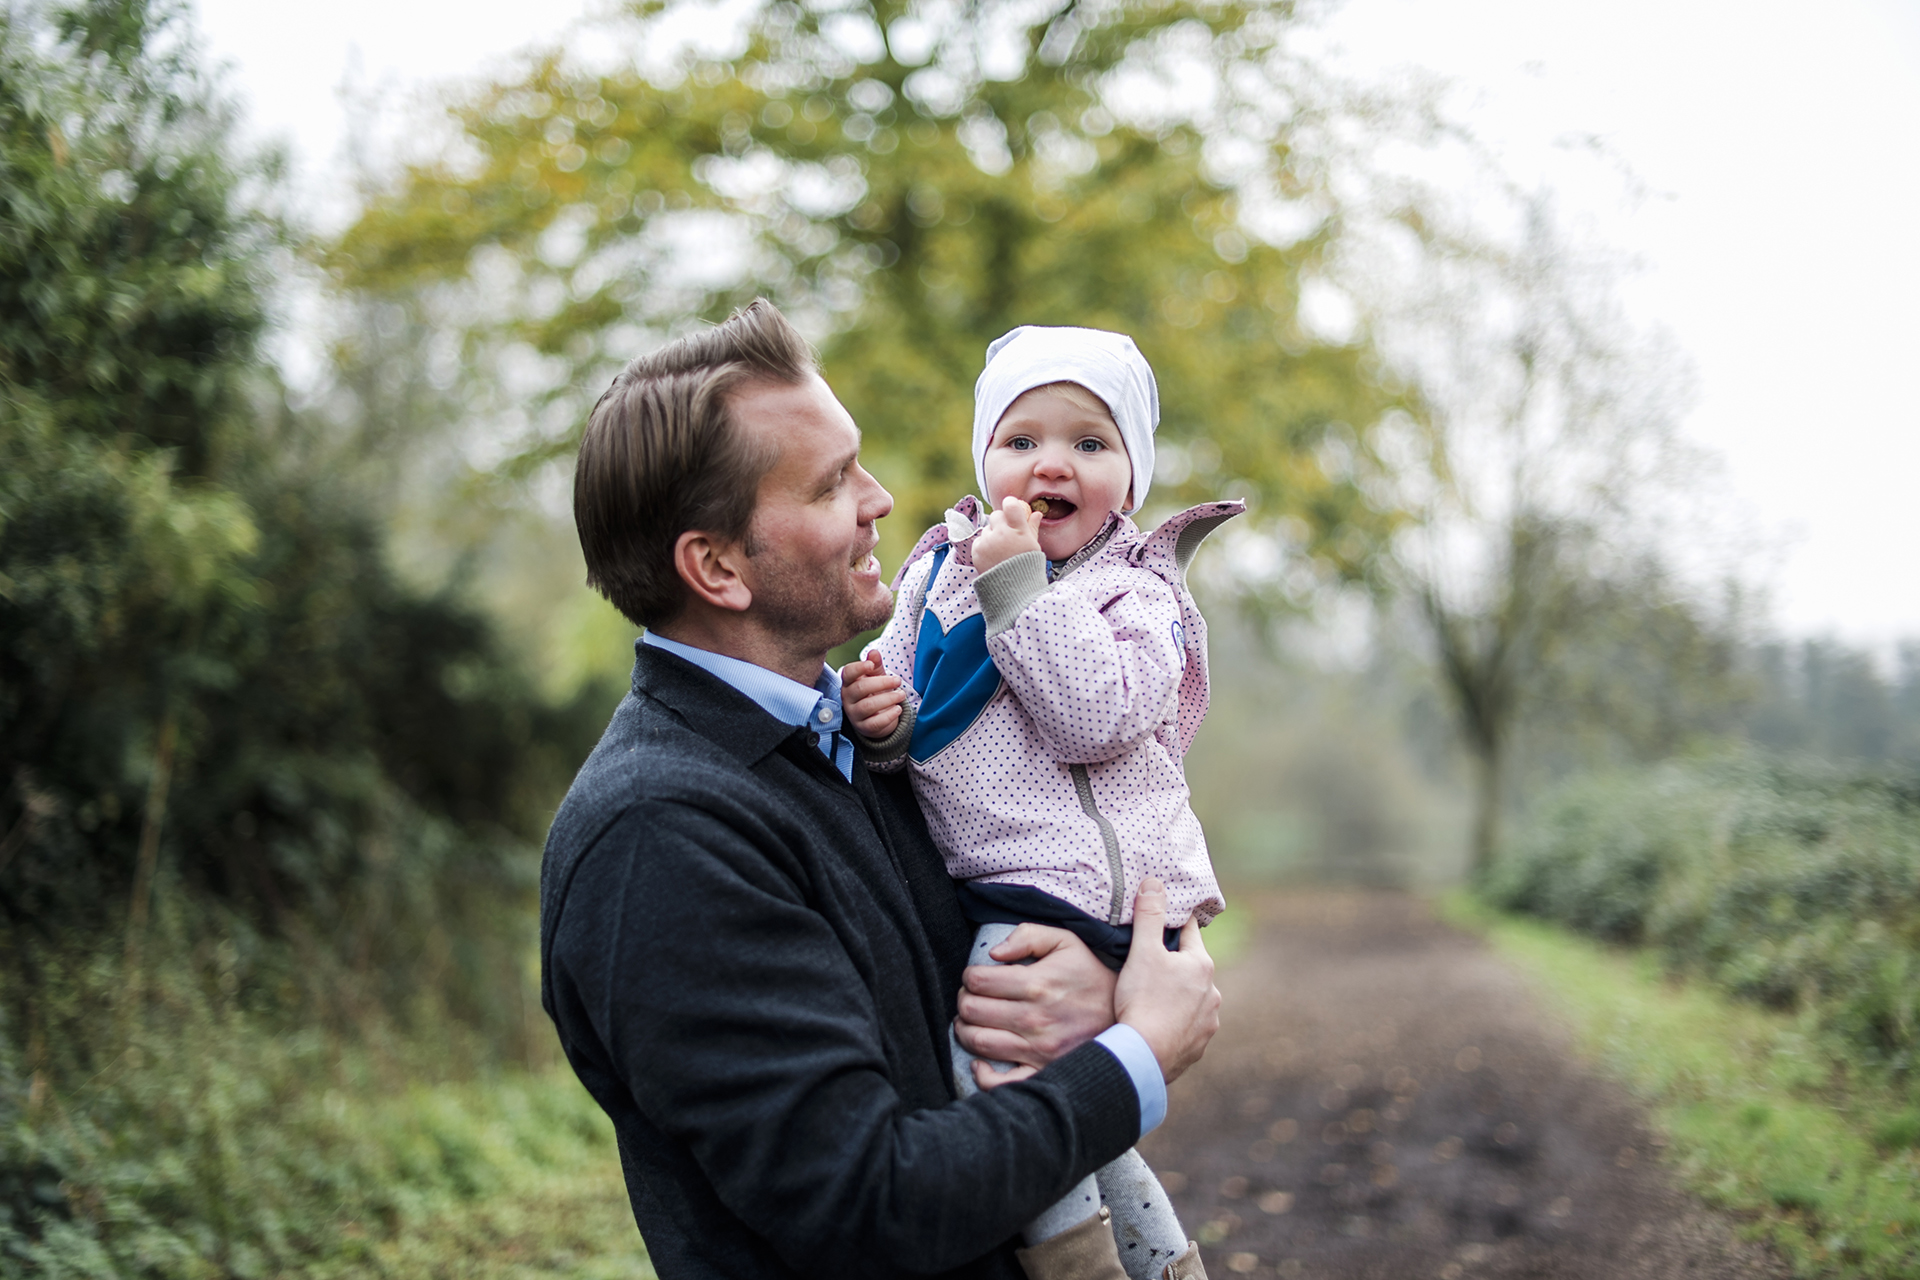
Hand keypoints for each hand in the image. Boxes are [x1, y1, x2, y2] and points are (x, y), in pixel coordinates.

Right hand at [839, 651, 906, 737]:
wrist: (878, 717)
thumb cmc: (875, 692)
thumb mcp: (876, 677)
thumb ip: (875, 665)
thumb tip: (874, 652)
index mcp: (849, 682)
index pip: (848, 673)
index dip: (859, 668)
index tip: (872, 665)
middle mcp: (848, 698)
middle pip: (860, 688)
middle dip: (882, 683)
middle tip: (898, 681)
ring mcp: (854, 714)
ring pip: (868, 706)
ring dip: (888, 699)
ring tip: (901, 695)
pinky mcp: (864, 727)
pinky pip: (875, 723)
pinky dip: (888, 716)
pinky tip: (898, 709)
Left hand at [954, 924, 1116, 1089]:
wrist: (1126, 1016)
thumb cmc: (1089, 975)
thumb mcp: (1066, 942)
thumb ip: (1028, 935)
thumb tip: (994, 952)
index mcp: (1037, 984)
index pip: (978, 982)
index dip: (969, 977)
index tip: (976, 978)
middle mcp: (1034, 1019)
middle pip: (972, 1012)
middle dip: (964, 1001)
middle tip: (972, 998)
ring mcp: (1038, 1050)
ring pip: (979, 1043)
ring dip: (966, 1031)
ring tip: (974, 1022)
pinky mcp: (1043, 1072)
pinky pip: (1001, 1083)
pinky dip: (983, 1074)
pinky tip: (981, 1061)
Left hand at [971, 497, 1042, 573]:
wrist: (1013, 590)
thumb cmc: (1027, 567)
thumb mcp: (1034, 546)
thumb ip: (1032, 527)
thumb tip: (1036, 513)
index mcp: (1018, 530)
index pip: (1010, 504)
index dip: (1010, 504)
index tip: (1012, 509)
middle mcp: (1001, 533)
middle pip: (996, 515)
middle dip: (1001, 522)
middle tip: (1007, 535)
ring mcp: (987, 542)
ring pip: (987, 529)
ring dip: (992, 535)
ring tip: (1001, 550)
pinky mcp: (976, 551)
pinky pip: (979, 540)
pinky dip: (985, 545)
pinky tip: (994, 556)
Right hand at [1113, 878, 1218, 1083]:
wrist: (1144, 1056)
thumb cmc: (1143, 1000)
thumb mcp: (1142, 952)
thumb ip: (1148, 916)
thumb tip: (1155, 882)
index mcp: (1201, 964)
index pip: (1188, 931)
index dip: (1173, 922)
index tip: (1163, 916)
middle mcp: (1212, 992)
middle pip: (1192, 966)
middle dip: (1174, 962)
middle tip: (1149, 961)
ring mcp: (1208, 1021)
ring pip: (1193, 997)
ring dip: (1178, 994)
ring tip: (1154, 996)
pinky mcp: (1199, 1045)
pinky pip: (1189, 1025)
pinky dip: (1176, 1021)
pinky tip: (1159, 1023)